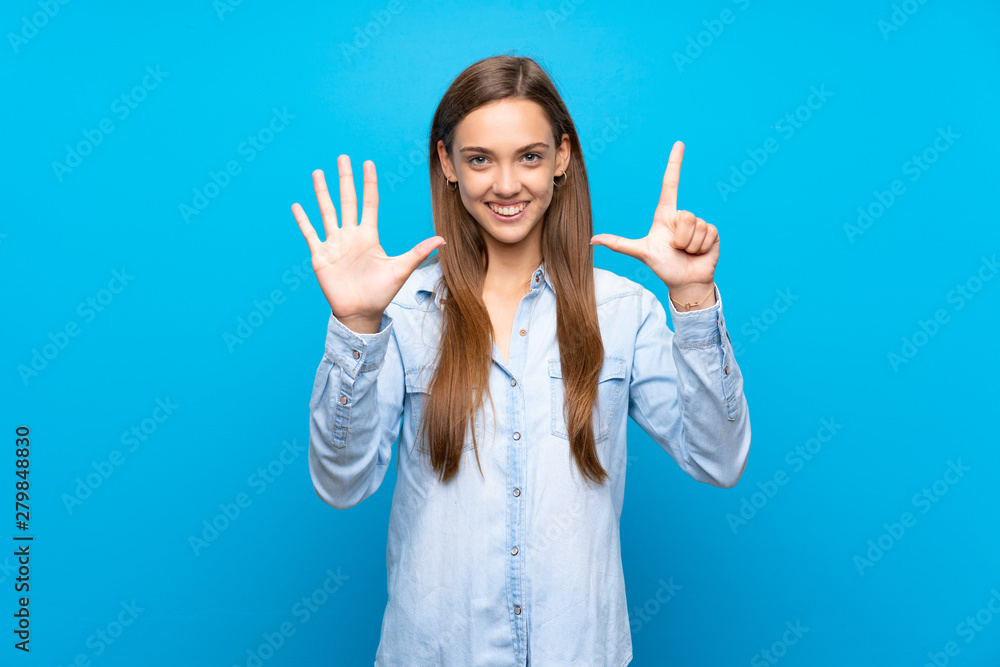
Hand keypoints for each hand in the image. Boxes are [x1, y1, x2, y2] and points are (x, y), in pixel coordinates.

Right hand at [292, 155, 445, 326]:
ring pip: (326, 212)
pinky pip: (310, 234)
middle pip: (346, 201)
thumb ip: (419, 252)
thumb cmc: (381, 293)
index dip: (368, 184)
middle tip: (342, 158)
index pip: (369, 203)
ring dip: (322, 193)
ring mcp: (334, 244)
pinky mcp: (320, 256)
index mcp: (369, 236)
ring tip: (318, 173)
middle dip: (345, 179)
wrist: (361, 312)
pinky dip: (303, 221)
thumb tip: (442, 239)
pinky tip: (297, 206)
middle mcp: (350, 235)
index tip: (368, 163)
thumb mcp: (401, 269)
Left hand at [591, 141, 718, 289]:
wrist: (686, 282)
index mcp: (666, 214)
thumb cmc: (663, 265)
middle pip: (684, 215)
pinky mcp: (713, 232)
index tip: (679, 144)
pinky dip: (701, 247)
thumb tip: (592, 240)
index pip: (670, 184)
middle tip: (676, 248)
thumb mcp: (641, 252)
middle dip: (679, 237)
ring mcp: (699, 223)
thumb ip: (619, 244)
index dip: (675, 163)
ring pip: (696, 225)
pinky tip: (698, 253)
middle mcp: (682, 215)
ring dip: (690, 244)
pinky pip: (708, 233)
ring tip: (686, 252)